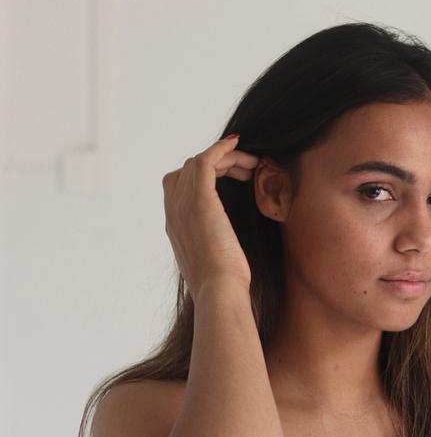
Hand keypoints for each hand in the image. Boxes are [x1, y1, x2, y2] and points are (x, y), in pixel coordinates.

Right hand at [162, 135, 258, 299]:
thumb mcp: (212, 264)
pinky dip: (221, 148)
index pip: (178, 187)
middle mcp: (174, 212)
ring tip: (250, 164)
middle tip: (244, 171)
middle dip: (216, 166)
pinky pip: (207, 160)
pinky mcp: (200, 200)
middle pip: (187, 171)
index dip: (202, 177)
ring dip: (226, 159)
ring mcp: (184, 204)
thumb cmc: (222, 286)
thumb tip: (225, 249)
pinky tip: (238, 144)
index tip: (229, 178)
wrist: (218, 292)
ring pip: (198, 163)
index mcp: (175, 227)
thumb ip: (212, 248)